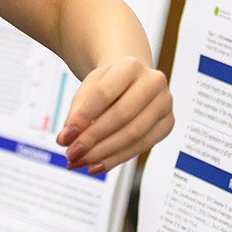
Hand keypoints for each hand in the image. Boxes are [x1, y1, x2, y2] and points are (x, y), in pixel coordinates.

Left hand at [56, 55, 172, 173]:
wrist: (132, 81)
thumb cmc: (108, 85)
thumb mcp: (88, 89)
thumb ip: (77, 111)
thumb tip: (66, 139)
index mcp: (130, 65)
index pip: (104, 93)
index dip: (83, 117)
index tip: (64, 137)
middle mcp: (153, 82)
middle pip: (121, 115)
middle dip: (93, 139)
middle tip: (72, 153)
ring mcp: (164, 103)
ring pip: (134, 134)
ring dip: (103, 153)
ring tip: (81, 162)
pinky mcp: (167, 124)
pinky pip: (142, 146)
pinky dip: (117, 158)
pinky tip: (97, 165)